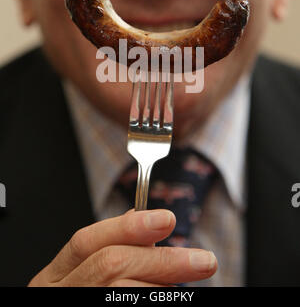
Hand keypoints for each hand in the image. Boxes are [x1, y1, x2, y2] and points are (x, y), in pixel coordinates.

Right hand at [28, 209, 216, 286]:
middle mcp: (60, 295)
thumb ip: (114, 252)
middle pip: (110, 265)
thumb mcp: (87, 278)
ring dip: (161, 288)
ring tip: (183, 290)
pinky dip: (155, 301)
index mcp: (55, 277)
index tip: (168, 219)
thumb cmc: (88, 297)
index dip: (128, 227)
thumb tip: (148, 224)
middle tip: (205, 261)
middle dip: (161, 260)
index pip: (87, 241)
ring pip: (123, 291)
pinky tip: (169, 297)